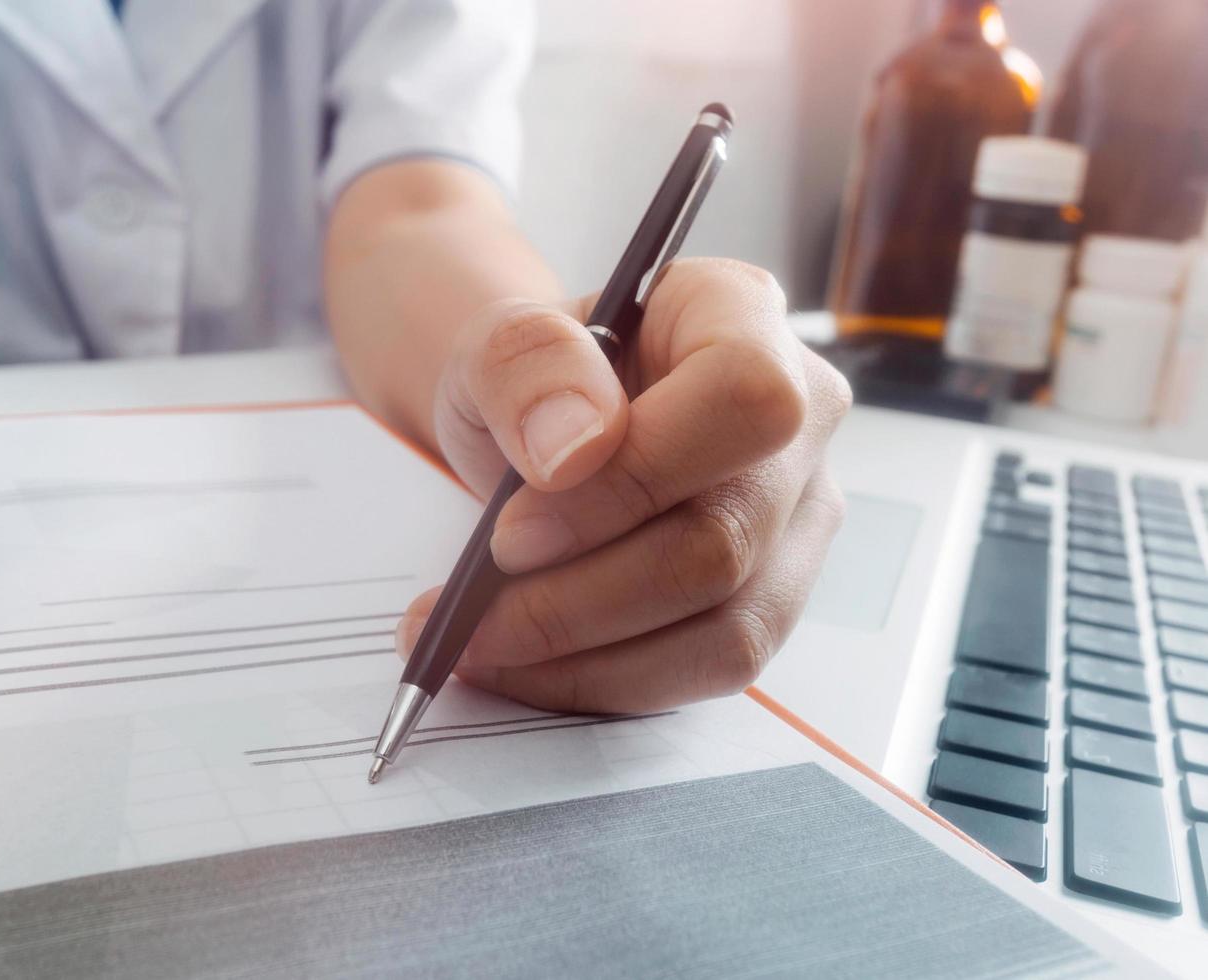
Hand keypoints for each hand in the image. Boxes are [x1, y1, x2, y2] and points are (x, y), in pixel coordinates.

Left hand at [401, 259, 851, 712]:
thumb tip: (573, 449)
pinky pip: (709, 665)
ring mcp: (798, 513)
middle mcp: (799, 418)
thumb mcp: (493, 341)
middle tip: (474, 604)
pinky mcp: (771, 592)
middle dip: (580, 591)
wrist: (534, 420)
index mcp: (740, 316)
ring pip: (725, 621)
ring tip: (480, 642)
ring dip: (585, 651)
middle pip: (724, 535)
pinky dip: (607, 680)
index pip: (744, 398)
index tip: (516, 522)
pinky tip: (527, 666)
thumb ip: (525, 365)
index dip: (635, 475)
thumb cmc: (529, 375)